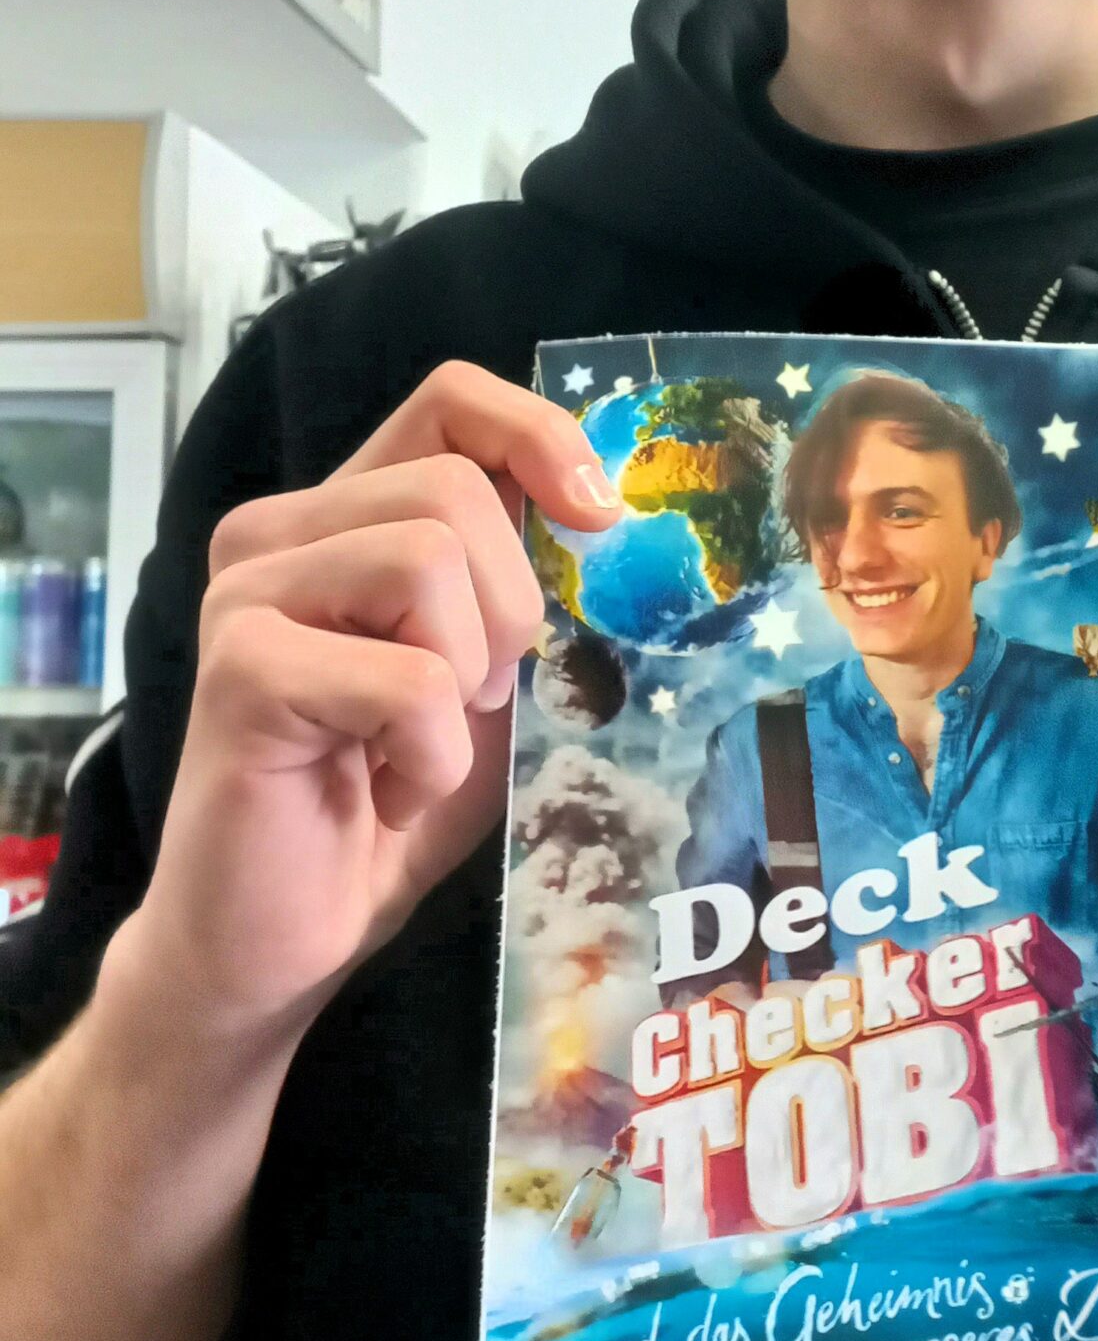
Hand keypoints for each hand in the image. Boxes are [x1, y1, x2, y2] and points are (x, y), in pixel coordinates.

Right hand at [127, 360, 621, 1030]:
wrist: (279, 940)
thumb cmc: (387, 801)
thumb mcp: (486, 674)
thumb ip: (526, 588)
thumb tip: (612, 519)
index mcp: (343, 515)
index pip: (449, 401)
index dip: (537, 436)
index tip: (598, 518)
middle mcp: (279, 532)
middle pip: (455, 491)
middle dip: (510, 608)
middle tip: (474, 702)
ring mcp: (249, 595)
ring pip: (428, 560)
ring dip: (466, 680)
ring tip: (421, 747)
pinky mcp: (242, 671)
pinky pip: (407, 678)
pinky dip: (432, 753)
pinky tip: (388, 792)